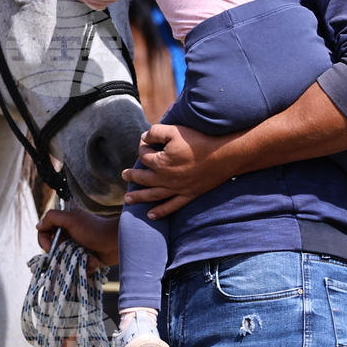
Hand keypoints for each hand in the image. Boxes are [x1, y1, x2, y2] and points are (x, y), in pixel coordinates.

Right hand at [36, 208, 118, 268]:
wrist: (116, 242)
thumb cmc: (94, 229)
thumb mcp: (72, 220)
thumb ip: (53, 218)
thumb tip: (38, 225)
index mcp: (64, 223)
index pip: (44, 232)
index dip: (44, 241)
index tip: (50, 249)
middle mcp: (68, 234)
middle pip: (54, 248)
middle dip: (63, 254)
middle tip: (72, 253)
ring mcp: (76, 247)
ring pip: (65, 260)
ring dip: (75, 261)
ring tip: (88, 257)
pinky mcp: (83, 258)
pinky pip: (76, 267)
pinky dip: (84, 266)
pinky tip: (93, 261)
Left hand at [122, 124, 240, 218]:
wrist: (222, 156)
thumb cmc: (198, 141)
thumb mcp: (174, 131)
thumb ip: (155, 132)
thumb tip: (144, 137)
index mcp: (161, 163)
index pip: (144, 156)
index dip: (142, 147)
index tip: (145, 142)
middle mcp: (166, 179)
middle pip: (144, 179)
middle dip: (132, 176)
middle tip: (124, 175)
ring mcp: (177, 189)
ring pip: (153, 195)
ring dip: (139, 197)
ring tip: (128, 200)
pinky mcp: (189, 195)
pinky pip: (172, 206)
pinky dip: (161, 211)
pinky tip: (152, 215)